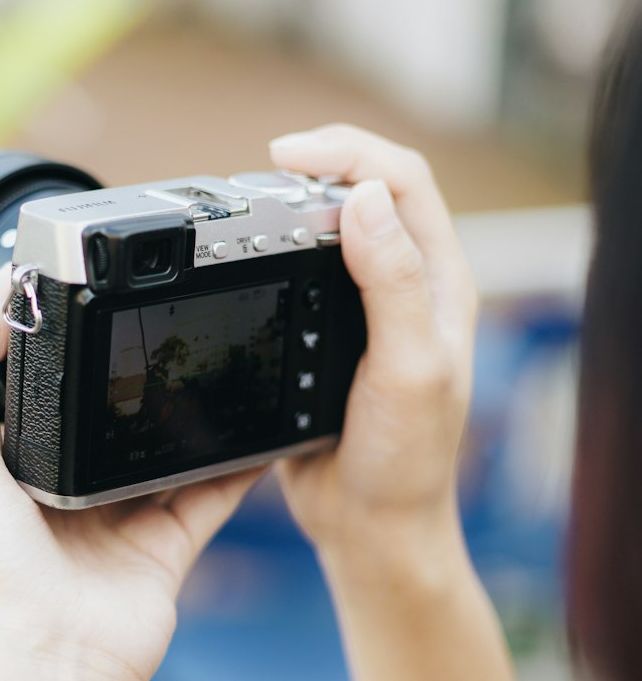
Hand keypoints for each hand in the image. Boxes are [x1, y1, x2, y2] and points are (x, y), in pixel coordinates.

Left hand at [0, 268, 259, 680]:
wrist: (56, 658)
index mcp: (8, 463)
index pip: (33, 384)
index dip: (53, 336)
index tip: (86, 282)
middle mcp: (63, 487)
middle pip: (107, 411)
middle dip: (133, 367)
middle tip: (168, 309)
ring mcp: (120, 516)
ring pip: (165, 446)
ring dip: (192, 409)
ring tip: (221, 351)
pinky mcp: (168, 542)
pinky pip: (213, 490)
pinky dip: (241, 460)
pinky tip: (264, 421)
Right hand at [268, 124, 477, 572]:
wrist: (370, 528)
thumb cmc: (404, 460)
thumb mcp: (408, 368)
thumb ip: (393, 284)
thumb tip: (365, 198)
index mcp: (438, 283)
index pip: (404, 182)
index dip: (349, 152)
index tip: (287, 156)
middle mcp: (405, 287)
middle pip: (366, 191)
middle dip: (316, 166)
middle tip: (259, 173)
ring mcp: (363, 311)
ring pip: (329, 230)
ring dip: (289, 206)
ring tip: (247, 206)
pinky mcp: (322, 336)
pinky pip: (296, 274)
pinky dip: (269, 253)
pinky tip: (241, 261)